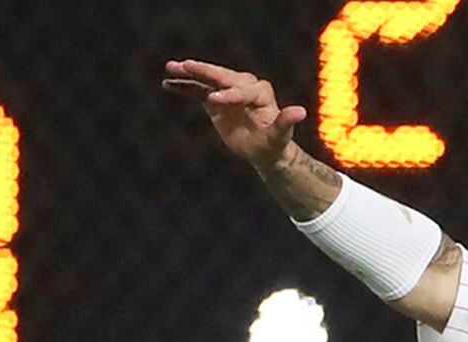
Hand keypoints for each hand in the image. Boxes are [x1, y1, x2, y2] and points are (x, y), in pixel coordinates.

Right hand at [162, 59, 307, 168]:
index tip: (213, 102)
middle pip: (222, 77)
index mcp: (260, 92)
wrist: (265, 149)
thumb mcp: (279, 136)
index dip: (229, 95)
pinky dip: (184, 87)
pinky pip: (198, 91)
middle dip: (204, 72)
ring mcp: (228, 91)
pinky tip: (168, 83)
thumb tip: (300, 112)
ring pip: (207, 80)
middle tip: (186, 66)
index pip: (242, 90)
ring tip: (171, 68)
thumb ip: (285, 123)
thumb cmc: (274, 143)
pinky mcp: (216, 100)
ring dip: (189, 74)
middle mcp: (244, 86)